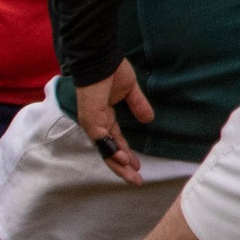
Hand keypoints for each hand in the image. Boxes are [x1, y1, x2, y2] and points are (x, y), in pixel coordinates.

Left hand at [76, 59, 155, 185]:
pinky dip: (112, 150)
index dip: (126, 154)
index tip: (138, 166)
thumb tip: (149, 119)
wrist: (100, 58)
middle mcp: (97, 123)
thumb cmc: (112, 70)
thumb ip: (137, 105)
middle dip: (122, 167)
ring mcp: (92, 121)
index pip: (115, 141)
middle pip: (109, 151)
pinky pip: (101, 138)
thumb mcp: (129, 90)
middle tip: (136, 181)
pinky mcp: (90, 117)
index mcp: (104, 117)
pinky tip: (124, 159)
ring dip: (118, 164)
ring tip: (132, 176)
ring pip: (105, 149)